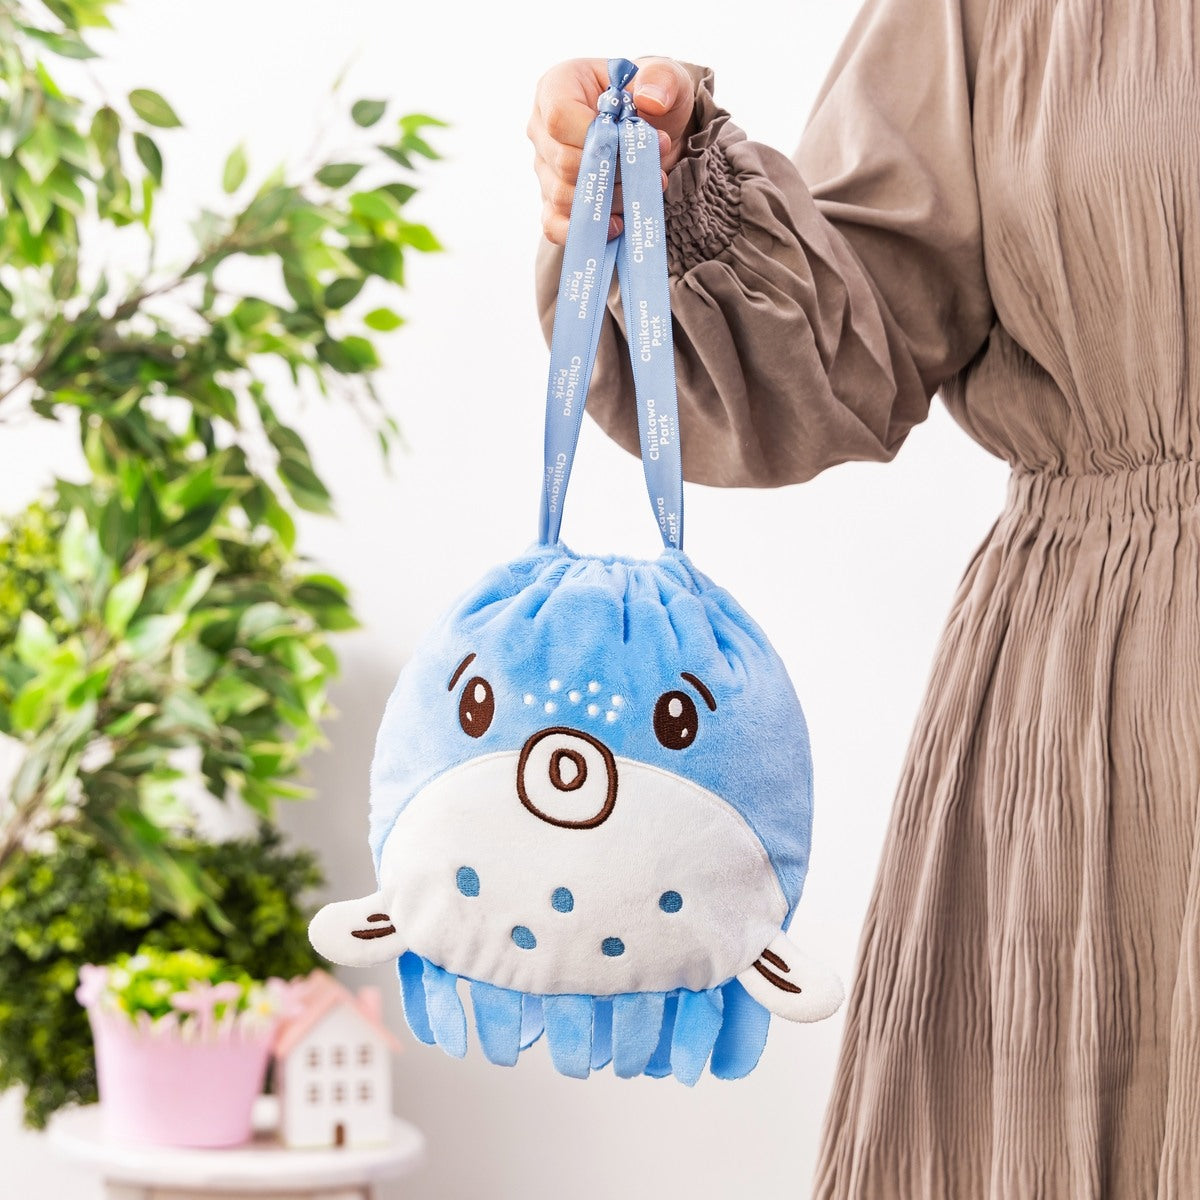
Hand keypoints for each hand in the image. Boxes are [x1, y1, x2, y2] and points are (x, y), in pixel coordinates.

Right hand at [528, 57, 696, 244]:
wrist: (651, 132)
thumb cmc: (650, 99)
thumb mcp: (664, 78)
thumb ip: (661, 79)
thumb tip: (650, 101)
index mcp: (557, 87)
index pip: (559, 117)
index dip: (594, 136)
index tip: (631, 141)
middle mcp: (541, 129)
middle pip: (565, 163)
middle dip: (613, 173)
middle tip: (650, 170)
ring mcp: (544, 168)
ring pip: (563, 197)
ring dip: (610, 201)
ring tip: (640, 190)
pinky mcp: (552, 201)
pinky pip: (553, 224)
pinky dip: (583, 230)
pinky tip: (615, 227)